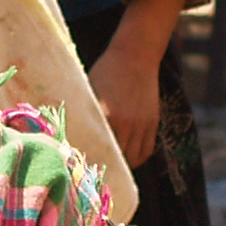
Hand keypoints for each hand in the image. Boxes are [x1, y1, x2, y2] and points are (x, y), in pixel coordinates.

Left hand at [87, 0, 187, 166]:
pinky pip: (146, 151)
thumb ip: (86, 114)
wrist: (136, 56)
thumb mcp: (90, 91)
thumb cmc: (106, 71)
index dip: (89, 159)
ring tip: (111, 165)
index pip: (96, 147)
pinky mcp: (152, 123)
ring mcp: (141, 125)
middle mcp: (125, 123)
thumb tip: (73, 134)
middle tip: (94, 169)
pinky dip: (137, 158)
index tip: (81, 166)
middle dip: (105, 165)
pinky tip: (127, 158)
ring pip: (132, 158)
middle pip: (115, 158)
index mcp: (106, 115)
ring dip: (122, 165)